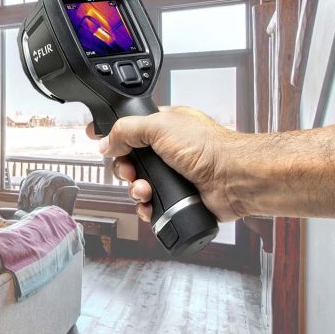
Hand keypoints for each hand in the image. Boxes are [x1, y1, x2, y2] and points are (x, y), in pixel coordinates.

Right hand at [86, 106, 247, 222]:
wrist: (234, 179)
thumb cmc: (210, 148)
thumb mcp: (159, 126)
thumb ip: (126, 130)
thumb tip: (106, 142)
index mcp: (165, 126)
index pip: (132, 128)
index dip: (115, 135)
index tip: (100, 141)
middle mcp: (169, 150)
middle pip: (131, 160)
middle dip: (125, 169)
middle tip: (130, 171)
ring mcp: (174, 175)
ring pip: (139, 184)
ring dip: (135, 190)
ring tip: (144, 191)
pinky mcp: (179, 197)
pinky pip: (152, 205)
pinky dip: (147, 208)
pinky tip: (151, 205)